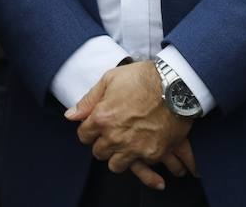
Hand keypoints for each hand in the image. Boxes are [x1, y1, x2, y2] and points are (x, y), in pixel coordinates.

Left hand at [66, 61, 193, 183]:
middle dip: (103, 144)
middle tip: (113, 134)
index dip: (89, 130)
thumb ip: (89, 100)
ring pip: (116, 166)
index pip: (84, 136)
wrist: (176, 85)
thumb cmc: (142, 78)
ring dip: (118, 156)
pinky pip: (140, 167)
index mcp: (101, 118)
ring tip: (125, 145)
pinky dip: (141, 161)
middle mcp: (115, 137)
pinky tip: (143, 149)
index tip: (96, 127)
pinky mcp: (152, 154)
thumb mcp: (110, 79)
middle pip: (99, 153)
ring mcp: (134, 148)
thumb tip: (70, 115)